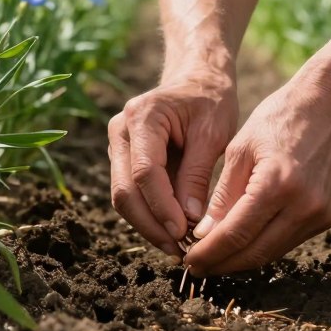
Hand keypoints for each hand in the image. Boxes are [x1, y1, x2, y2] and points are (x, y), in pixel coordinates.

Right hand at [108, 71, 238, 257]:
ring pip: (124, 197)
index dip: (162, 208)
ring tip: (178, 247)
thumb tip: (188, 220)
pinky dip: (149, 215)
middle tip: (179, 250)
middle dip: (151, 225)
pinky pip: (131, 193)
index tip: (184, 233)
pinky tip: (172, 232)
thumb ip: (198, 175)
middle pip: (125, 190)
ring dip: (148, 225)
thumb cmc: (210, 101)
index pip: (145, 172)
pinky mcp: (124, 158)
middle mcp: (120, 130)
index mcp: (142, 117)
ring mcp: (118, 145)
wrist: (198, 80)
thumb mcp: (213, 133)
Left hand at [183, 74, 330, 275]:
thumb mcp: (240, 150)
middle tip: (197, 267)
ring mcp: (320, 214)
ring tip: (214, 259)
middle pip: (255, 252)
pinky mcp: (329, 217)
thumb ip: (223, 196)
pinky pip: (288, 241)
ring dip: (242, 260)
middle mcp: (304, 206)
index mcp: (277, 184)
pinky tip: (242, 244)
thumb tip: (203, 235)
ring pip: (273, 252)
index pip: (235, 234)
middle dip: (223, 264)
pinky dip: (263, 246)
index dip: (209, 253)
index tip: (189, 260)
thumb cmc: (280, 118)